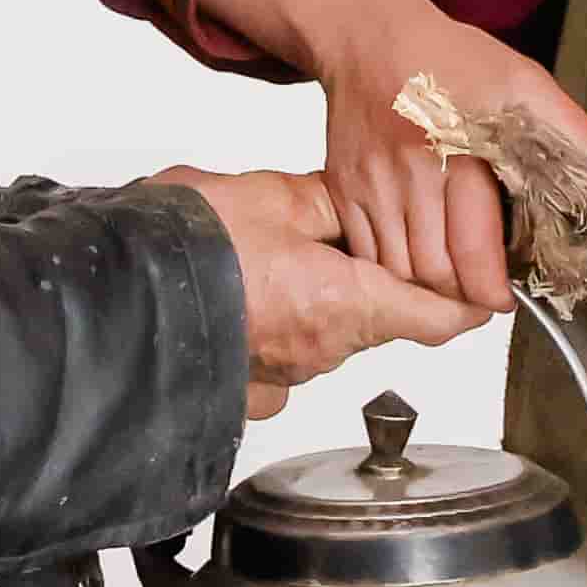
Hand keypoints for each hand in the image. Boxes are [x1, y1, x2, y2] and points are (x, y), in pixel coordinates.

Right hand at [155, 166, 483, 397]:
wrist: (112, 290)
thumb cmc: (187, 242)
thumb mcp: (273, 196)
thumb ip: (333, 206)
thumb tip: (363, 209)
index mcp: (347, 304)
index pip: (442, 319)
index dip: (466, 299)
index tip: (475, 281)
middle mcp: (324, 352)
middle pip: (385, 321)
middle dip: (380, 282)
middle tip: (349, 235)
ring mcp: (285, 378)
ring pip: (336, 338)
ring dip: (328, 302)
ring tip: (287, 256)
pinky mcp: (249, 391)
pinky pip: (288, 361)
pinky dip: (284, 330)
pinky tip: (256, 298)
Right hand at [326, 15, 586, 320]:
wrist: (369, 35)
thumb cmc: (446, 58)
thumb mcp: (518, 78)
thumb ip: (563, 125)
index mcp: (459, 149)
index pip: (473, 249)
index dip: (492, 289)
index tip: (507, 296)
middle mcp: (408, 173)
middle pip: (434, 271)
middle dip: (463, 295)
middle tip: (484, 292)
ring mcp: (370, 184)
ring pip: (398, 270)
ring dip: (428, 287)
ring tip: (454, 281)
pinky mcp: (344, 189)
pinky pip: (366, 253)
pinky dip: (392, 270)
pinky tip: (417, 260)